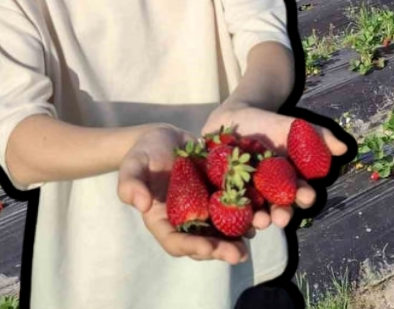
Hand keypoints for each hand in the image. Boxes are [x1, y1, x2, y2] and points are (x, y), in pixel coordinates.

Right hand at [117, 124, 250, 264]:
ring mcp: (204, 210)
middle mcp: (186, 220)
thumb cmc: (144, 153)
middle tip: (239, 255)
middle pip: (203, 242)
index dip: (192, 246)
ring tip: (256, 234)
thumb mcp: (133, 164)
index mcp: (162, 220)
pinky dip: (248, 214)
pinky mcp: (219, 196)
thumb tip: (140, 204)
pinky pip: (234, 209)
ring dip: (240, 236)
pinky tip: (263, 213)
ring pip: (223, 231)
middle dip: (221, 250)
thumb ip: (131, 184)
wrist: (165, 138)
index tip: (208, 248)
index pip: (175, 241)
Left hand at [203, 104, 348, 229]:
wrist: (234, 117)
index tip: (307, 196)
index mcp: (288, 181)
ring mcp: (247, 196)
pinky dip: (230, 219)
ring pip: (254, 213)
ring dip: (258, 220)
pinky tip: (233, 224)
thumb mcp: (294, 127)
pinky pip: (228, 210)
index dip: (303, 196)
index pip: (299, 193)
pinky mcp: (224, 195)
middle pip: (277, 208)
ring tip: (260, 222)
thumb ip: (318, 136)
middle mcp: (269, 193)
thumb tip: (343, 148)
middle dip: (281, 214)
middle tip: (281, 218)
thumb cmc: (268, 124)